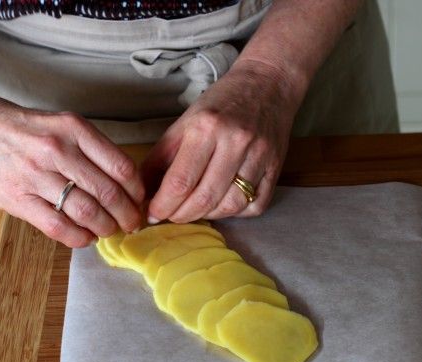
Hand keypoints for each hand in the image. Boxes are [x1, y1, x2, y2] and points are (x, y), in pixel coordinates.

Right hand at [0, 91, 143, 246]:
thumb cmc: (21, 129)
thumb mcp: (60, 125)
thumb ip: (90, 150)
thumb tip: (124, 182)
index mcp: (74, 129)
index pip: (122, 166)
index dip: (137, 191)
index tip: (140, 202)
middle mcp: (58, 150)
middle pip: (109, 193)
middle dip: (128, 215)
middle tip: (132, 224)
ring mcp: (36, 175)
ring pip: (87, 212)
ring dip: (106, 228)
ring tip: (110, 231)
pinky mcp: (18, 198)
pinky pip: (58, 226)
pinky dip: (79, 237)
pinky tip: (85, 237)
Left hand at [142, 60, 300, 222]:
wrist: (268, 85)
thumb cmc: (222, 102)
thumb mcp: (185, 122)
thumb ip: (162, 157)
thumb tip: (144, 191)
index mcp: (206, 127)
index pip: (180, 181)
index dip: (163, 206)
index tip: (153, 214)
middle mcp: (236, 142)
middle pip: (205, 198)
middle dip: (182, 216)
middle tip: (171, 216)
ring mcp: (260, 156)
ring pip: (231, 205)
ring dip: (209, 215)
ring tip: (196, 210)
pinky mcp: (276, 168)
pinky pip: (255, 205)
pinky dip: (236, 212)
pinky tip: (223, 204)